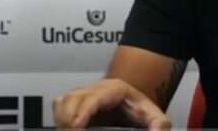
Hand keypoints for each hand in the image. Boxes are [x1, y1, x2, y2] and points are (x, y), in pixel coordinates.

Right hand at [53, 78, 171, 129]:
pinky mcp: (73, 105)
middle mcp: (95, 89)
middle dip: (69, 118)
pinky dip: (60, 120)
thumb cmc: (139, 110)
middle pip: (73, 99)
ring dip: (62, 119)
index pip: (94, 97)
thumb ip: (158, 123)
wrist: (132, 105)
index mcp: (114, 89)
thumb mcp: (154, 116)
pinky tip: (67, 129)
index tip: (77, 126)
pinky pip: (58, 108)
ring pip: (63, 102)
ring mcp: (82, 96)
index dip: (83, 111)